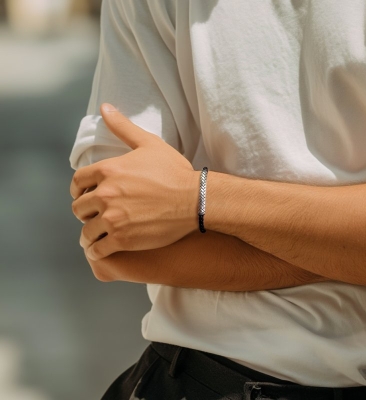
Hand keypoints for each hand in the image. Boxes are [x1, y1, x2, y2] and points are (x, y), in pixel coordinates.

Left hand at [71, 103, 198, 259]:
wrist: (194, 200)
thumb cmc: (174, 172)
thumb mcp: (149, 144)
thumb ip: (123, 127)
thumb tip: (105, 107)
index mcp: (108, 171)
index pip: (77, 182)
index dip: (78, 190)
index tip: (83, 196)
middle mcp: (105, 195)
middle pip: (79, 208)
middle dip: (85, 212)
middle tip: (94, 216)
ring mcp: (113, 219)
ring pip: (86, 231)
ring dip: (89, 234)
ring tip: (95, 236)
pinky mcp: (123, 240)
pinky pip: (97, 250)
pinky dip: (96, 251)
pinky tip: (100, 249)